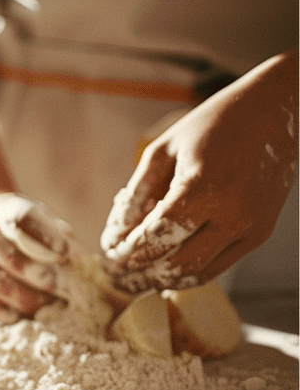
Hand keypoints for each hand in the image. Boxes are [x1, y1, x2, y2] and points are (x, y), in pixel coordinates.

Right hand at [0, 192, 78, 320]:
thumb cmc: (10, 224)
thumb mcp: (30, 215)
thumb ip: (53, 231)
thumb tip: (80, 256)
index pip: (23, 218)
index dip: (45, 235)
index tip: (65, 253)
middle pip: (10, 258)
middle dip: (40, 278)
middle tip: (64, 293)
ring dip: (23, 299)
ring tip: (45, 308)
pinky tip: (15, 316)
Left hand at [101, 50, 298, 293]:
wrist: (278, 108)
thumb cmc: (215, 123)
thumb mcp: (163, 151)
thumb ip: (135, 196)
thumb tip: (113, 237)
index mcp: (204, 186)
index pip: (155, 236)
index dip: (128, 250)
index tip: (110, 253)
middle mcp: (232, 212)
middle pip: (174, 263)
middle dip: (139, 272)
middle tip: (116, 273)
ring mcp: (250, 226)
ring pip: (196, 272)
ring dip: (161, 280)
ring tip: (136, 279)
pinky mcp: (260, 233)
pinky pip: (217, 267)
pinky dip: (188, 275)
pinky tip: (165, 273)